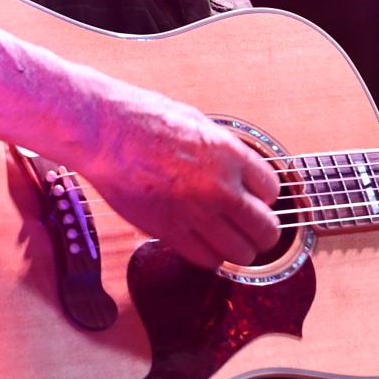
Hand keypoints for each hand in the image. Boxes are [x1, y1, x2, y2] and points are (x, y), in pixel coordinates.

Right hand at [81, 87, 280, 270]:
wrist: (106, 133)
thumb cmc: (144, 119)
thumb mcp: (197, 122)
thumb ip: (223, 150)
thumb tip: (239, 170)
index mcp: (229, 154)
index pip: (273, 190)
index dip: (265, 196)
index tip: (255, 197)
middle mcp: (219, 187)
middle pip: (265, 228)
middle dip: (262, 230)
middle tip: (252, 227)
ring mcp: (195, 212)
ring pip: (240, 252)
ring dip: (239, 248)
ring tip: (229, 239)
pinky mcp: (169, 231)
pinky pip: (206, 259)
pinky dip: (210, 256)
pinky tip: (203, 243)